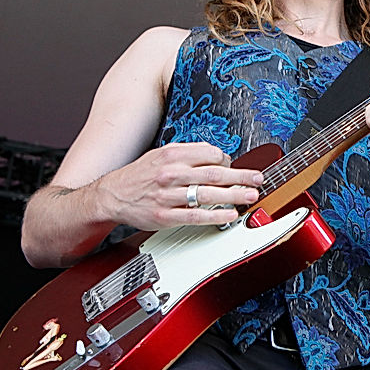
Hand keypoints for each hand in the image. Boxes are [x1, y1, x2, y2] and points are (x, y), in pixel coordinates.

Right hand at [96, 142, 263, 229]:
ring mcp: (168, 196)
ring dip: (233, 195)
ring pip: (207, 194)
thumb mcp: (161, 154)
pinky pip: (195, 216)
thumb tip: (216, 155)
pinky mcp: (165, 215)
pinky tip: (230, 214)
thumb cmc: (141, 175)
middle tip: (257, 179)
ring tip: (250, 196)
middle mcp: (170, 173)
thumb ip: (188, 153)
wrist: (112, 195)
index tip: (237, 167)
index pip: (210, 154)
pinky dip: (215, 215)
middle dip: (240, 177)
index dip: (228, 161)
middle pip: (214, 173)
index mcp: (172, 155)